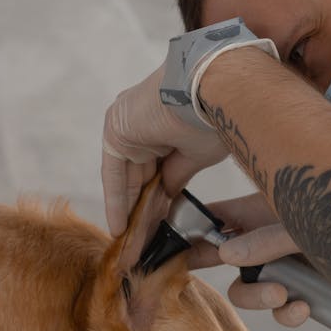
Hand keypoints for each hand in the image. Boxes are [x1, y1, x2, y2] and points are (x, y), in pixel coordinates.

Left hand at [101, 63, 227, 235]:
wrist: (213, 87)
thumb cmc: (216, 114)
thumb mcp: (198, 154)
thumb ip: (177, 174)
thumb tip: (168, 195)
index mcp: (166, 123)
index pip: (158, 168)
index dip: (159, 198)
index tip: (161, 224)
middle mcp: (143, 123)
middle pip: (140, 175)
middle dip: (143, 210)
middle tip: (144, 241)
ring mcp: (127, 124)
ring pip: (127, 177)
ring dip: (131, 211)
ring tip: (133, 243)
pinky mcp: (116, 129)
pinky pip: (114, 173)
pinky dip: (117, 200)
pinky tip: (121, 228)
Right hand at [188, 193, 310, 327]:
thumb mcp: (304, 225)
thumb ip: (268, 239)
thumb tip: (226, 254)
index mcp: (261, 209)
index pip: (213, 215)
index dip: (189, 228)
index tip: (169, 247)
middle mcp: (265, 237)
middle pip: (220, 254)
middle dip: (205, 265)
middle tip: (184, 274)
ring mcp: (280, 265)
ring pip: (246, 288)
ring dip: (258, 297)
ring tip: (280, 295)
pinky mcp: (299, 290)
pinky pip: (278, 309)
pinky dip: (287, 314)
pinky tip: (303, 306)